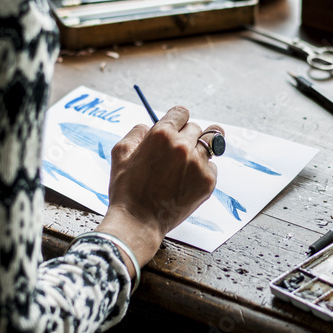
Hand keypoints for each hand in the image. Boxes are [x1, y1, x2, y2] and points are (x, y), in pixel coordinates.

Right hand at [96, 106, 221, 269]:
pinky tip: (186, 181)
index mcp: (162, 134)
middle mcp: (183, 145)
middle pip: (195, 127)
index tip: (175, 127)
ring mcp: (198, 164)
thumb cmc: (126, 188)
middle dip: (185, 136)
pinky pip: (212, 166)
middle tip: (175, 152)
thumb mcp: (120, 152)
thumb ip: (136, 132)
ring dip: (196, 152)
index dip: (176, 119)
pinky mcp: (207, 181)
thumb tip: (149, 126)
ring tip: (183, 166)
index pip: (181, 112)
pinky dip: (202, 170)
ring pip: (208, 146)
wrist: (138, 221)